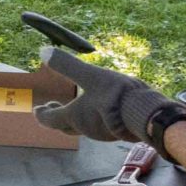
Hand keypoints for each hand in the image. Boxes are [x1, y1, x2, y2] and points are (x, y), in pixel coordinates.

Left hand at [32, 46, 180, 143]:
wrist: (147, 113)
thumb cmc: (116, 96)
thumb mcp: (90, 76)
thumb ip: (67, 65)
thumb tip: (42, 51)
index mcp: (75, 117)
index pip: (50, 120)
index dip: (42, 115)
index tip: (37, 109)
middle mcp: (86, 129)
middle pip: (65, 126)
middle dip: (56, 116)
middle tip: (51, 107)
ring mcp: (103, 133)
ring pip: (83, 127)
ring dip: (76, 118)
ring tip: (77, 106)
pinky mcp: (118, 133)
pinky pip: (101, 127)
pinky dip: (94, 119)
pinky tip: (102, 110)